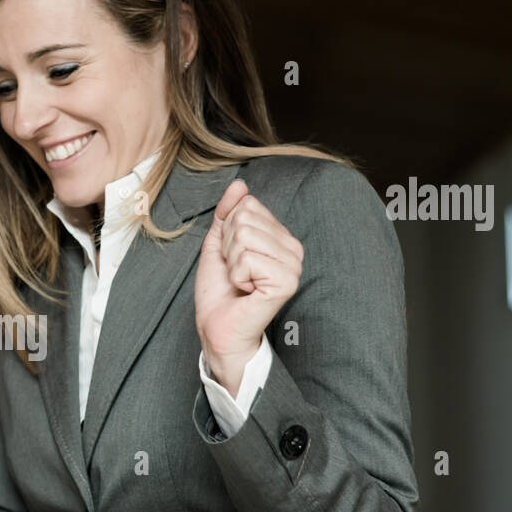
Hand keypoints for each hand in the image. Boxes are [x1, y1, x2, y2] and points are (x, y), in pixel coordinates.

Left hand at [194, 179, 303, 387]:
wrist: (218, 327)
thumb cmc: (220, 291)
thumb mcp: (218, 243)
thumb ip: (227, 213)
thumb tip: (240, 184)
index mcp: (282, 237)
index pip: (248, 206)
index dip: (228, 232)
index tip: (232, 258)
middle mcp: (293, 249)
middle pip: (245, 218)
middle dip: (228, 247)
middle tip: (234, 272)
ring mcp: (293, 266)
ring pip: (245, 236)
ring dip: (232, 262)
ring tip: (240, 282)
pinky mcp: (286, 282)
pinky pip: (248, 258)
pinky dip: (237, 275)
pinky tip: (246, 291)